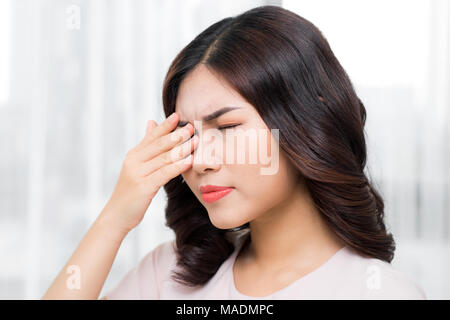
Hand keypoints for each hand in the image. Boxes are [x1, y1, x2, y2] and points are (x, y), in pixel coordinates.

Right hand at [101, 113, 197, 233]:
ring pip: (164, 158)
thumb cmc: (130, 192)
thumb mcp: (136, 166)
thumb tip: (151, 122)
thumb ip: (146, 145)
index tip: (178, 115)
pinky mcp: (144, 187)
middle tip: (191, 127)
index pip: (152, 136)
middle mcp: (134, 161)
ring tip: (196, 141)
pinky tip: (189, 161)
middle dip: (177, 135)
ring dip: (182, 149)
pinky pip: (165, 173)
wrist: (117, 215)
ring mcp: (138, 174)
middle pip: (159, 144)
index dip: (165, 125)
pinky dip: (178, 166)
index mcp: (134, 155)